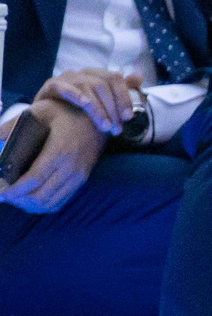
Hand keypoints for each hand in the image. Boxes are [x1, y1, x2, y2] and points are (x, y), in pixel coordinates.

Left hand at [0, 98, 108, 212]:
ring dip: (30, 205)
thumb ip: (14, 124)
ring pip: (51, 203)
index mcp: (60, 151)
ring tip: (15, 198)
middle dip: (18, 200)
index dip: (15, 190)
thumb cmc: (66, 112)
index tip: (1, 193)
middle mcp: (72, 167)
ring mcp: (79, 175)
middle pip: (41, 196)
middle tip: (4, 194)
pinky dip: (44, 205)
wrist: (98, 116)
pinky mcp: (82, 179)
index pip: (34, 179)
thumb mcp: (40, 111)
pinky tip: (31, 198)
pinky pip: (61, 201)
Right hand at [38, 68, 141, 134]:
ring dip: (98, 109)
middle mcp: (82, 74)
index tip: (129, 117)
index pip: (115, 78)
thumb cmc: (82, 113)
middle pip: (102, 84)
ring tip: (105, 127)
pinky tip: (85, 104)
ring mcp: (65, 78)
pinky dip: (75, 95)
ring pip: (86, 87)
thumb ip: (122, 92)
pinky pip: (62, 87)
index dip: (124, 97)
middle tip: (117, 128)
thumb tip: (138, 77)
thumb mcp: (105, 106)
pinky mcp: (50, 86)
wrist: (51, 120)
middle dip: (113, 108)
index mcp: (96, 76)